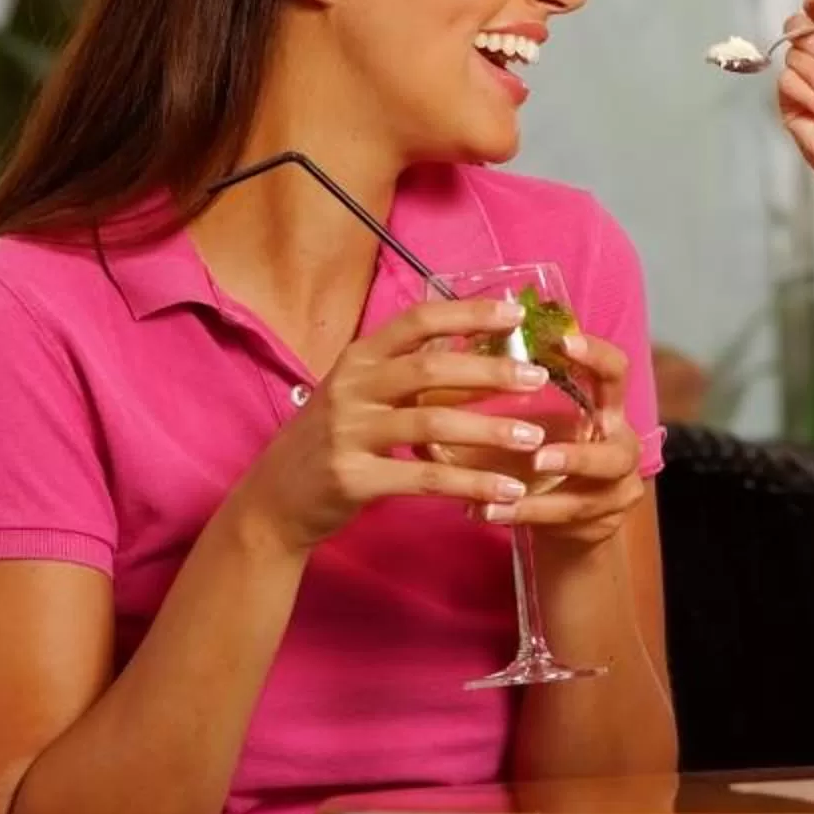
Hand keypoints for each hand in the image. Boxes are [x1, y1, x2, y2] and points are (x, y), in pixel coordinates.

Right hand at [226, 298, 551, 552]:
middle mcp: (350, 389)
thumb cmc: (336, 440)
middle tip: (538, 376)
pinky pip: (424, 479)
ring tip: (534, 437)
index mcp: (358, 360)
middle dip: (489, 370)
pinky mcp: (353, 477)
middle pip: (429, 368)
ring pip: (431, 423)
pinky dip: (471, 483)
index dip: (468, 313)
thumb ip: (415, 376)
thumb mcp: (365, 397)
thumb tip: (489, 357)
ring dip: (488, 429)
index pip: (416, 322)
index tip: (516, 313)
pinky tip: (509, 488)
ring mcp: (348, 433)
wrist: (275, 500)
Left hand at [492, 326, 646, 548]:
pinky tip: (486, 511)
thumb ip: (499, 390)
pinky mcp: (601, 523)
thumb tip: (435, 355)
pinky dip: (522, 515)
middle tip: (537, 456)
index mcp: (605, 408)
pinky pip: (561, 522)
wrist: (567, 511)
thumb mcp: (531, 417)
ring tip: (496, 496)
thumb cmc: (541, 450)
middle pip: (617, 450)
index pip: (615, 372)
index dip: (596, 355)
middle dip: (577, 456)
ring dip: (536, 502)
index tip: (561, 341)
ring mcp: (616, 489)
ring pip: (583, 500)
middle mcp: (619, 445)